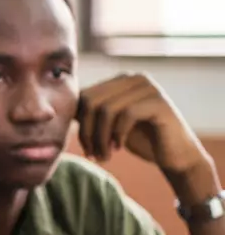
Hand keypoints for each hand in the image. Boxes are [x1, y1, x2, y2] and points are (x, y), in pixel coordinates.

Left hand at [77, 74, 207, 178]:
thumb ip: (90, 113)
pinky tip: (118, 148)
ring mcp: (148, 87)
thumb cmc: (139, 140)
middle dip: (87, 131)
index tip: (86, 148)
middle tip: (92, 154)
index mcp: (119, 80)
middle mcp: (133, 78)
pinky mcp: (159, 102)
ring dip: (100, 138)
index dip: (79, 123)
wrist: (174, 155)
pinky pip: (126, 114)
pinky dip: (117, 135)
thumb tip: (60, 110)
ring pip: (106, 109)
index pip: (84, 96)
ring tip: (104, 156)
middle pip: (91, 101)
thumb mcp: (108, 124)